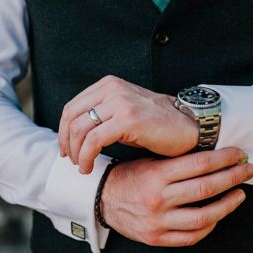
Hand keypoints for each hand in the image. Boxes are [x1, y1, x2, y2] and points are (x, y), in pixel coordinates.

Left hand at [58, 75, 199, 172]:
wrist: (188, 127)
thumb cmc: (158, 125)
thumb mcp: (125, 113)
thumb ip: (103, 116)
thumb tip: (76, 134)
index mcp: (109, 85)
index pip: (73, 107)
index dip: (64, 131)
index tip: (67, 149)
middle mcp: (113, 89)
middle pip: (71, 117)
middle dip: (66, 142)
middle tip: (71, 160)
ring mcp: (120, 102)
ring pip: (80, 129)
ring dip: (76, 153)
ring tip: (82, 167)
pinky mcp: (128, 119)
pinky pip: (94, 140)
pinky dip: (86, 156)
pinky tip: (89, 167)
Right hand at [101, 147, 252, 246]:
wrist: (102, 200)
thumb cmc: (130, 177)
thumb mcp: (150, 162)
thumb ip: (178, 162)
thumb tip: (216, 155)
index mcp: (156, 174)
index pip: (200, 164)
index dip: (225, 158)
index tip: (239, 154)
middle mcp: (158, 199)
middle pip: (206, 188)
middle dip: (233, 177)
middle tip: (247, 170)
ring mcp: (158, 222)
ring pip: (204, 216)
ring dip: (227, 204)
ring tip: (239, 194)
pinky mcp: (157, 238)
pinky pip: (192, 236)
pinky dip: (210, 226)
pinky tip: (219, 215)